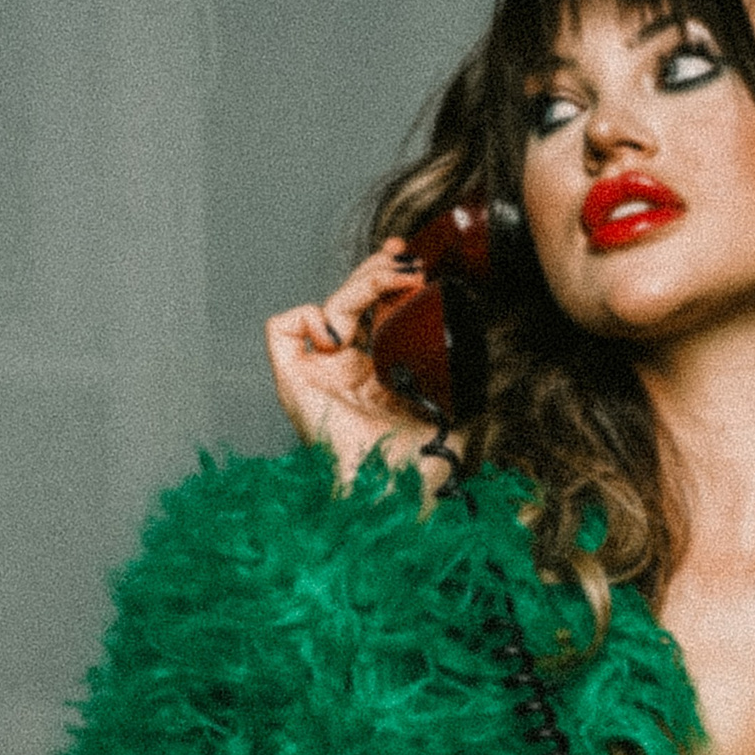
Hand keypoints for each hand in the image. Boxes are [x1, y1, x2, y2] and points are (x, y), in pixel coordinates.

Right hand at [265, 241, 433, 489]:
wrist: (396, 494)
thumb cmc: (421, 468)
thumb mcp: (452, 404)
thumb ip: (457, 373)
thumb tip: (473, 338)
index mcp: (374, 378)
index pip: (371, 315)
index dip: (386, 280)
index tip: (412, 261)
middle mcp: (343, 375)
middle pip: (348, 302)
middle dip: (374, 271)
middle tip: (405, 260)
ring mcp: (318, 378)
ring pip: (324, 307)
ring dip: (358, 285)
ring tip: (391, 283)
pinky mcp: (294, 384)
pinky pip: (280, 331)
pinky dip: (306, 317)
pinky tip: (338, 334)